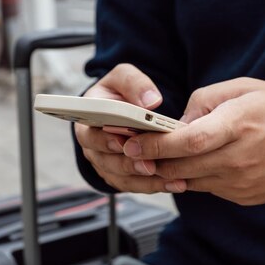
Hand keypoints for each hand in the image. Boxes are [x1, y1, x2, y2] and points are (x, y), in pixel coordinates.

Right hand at [74, 64, 185, 192]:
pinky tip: (176, 183)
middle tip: (150, 165)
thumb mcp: (123, 78)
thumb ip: (134, 83)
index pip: (90, 135)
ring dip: (147, 180)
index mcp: (87, 122)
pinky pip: (136, 186)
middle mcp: (94, 147)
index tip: (122, 141)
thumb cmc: (119, 93)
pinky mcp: (122, 177)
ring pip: (123, 178)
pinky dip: (156, 186)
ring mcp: (107, 165)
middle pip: (108, 162)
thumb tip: (151, 101)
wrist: (123, 110)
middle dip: (130, 164)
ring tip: (171, 178)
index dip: (105, 140)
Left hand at [122, 77, 264, 204]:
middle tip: (131, 154)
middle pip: (182, 166)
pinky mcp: (245, 197)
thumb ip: (207, 100)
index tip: (132, 144)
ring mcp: (243, 183)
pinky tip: (191, 166)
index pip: (187, 140)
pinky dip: (194, 178)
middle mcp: (239, 158)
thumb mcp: (247, 88)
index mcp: (239, 125)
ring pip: (191, 181)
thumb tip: (179, 121)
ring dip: (169, 172)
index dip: (155, 145)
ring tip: (155, 160)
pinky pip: (209, 189)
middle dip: (152, 162)